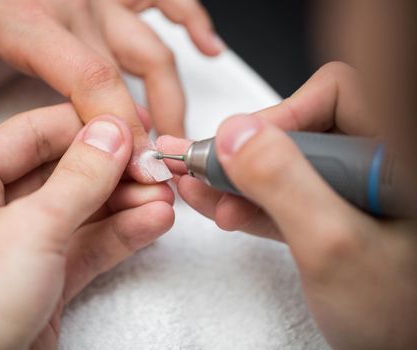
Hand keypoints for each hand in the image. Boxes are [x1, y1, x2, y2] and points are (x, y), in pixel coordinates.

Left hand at [0, 0, 222, 182]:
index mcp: (30, 22)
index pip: (91, 84)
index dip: (119, 132)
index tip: (131, 170)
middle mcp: (74, 6)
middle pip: (126, 80)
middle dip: (145, 133)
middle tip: (150, 173)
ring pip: (153, 51)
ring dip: (171, 99)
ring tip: (173, 136)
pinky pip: (164, 0)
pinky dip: (192, 22)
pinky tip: (208, 47)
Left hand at [0, 105, 174, 349]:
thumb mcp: (30, 230)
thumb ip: (79, 178)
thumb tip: (112, 133)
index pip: (32, 134)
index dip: (85, 129)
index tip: (130, 128)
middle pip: (62, 173)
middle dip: (113, 172)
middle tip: (154, 168)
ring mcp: (17, 244)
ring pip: (80, 210)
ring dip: (125, 204)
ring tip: (164, 197)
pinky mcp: (42, 276)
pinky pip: (86, 244)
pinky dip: (121, 234)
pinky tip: (154, 222)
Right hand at [157, 62, 416, 348]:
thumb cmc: (397, 316)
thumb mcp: (331, 245)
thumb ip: (282, 183)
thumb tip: (236, 134)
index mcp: (393, 156)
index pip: (337, 93)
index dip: (284, 113)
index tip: (243, 147)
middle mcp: (372, 166)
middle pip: (300, 131)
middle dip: (246, 155)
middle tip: (203, 170)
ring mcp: (349, 194)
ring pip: (284, 166)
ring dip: (236, 178)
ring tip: (196, 188)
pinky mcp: (329, 217)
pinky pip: (284, 197)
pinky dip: (248, 202)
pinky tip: (216, 205)